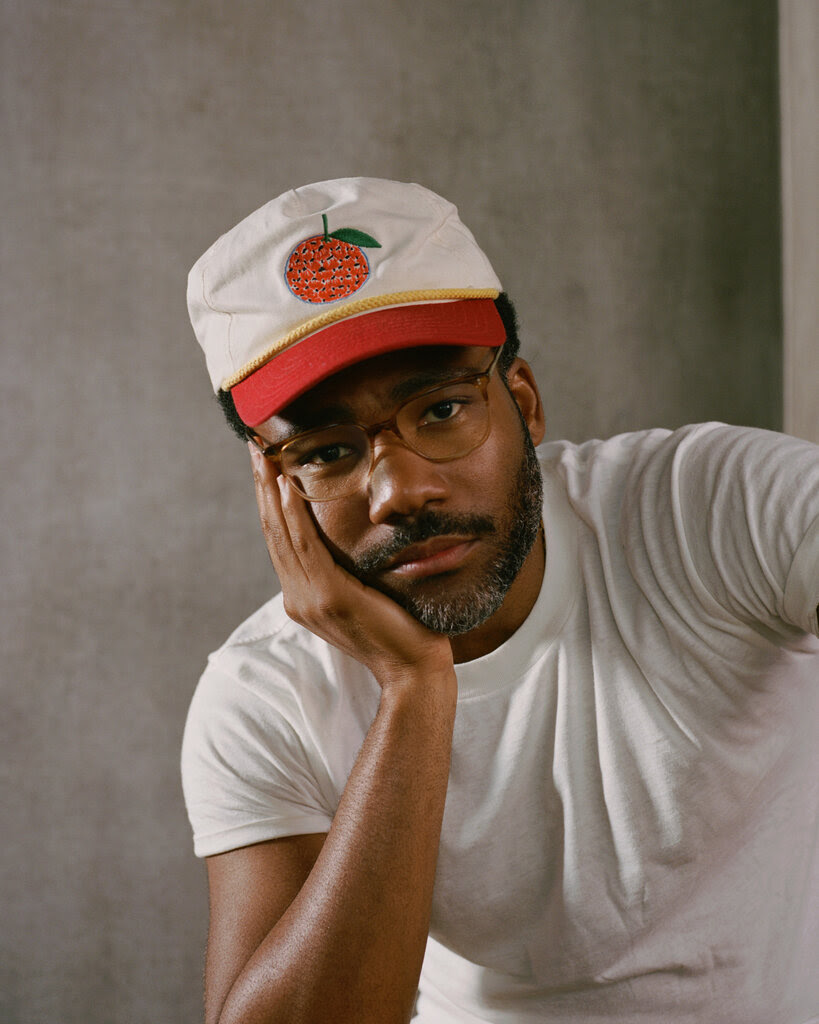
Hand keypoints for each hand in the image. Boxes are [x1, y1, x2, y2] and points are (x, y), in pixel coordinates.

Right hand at [249, 446, 454, 687]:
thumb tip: (357, 537)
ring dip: (272, 492)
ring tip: (266, 458)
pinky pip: (305, 546)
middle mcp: (298, 598)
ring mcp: (310, 599)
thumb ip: (351, 570)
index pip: (280, 541)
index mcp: (304, 597)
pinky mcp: (328, 597)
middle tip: (255, 450)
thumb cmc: (402, 630)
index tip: (266, 467)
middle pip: (273, 532)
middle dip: (263, 489)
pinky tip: (287, 486)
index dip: (269, 503)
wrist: (414, 671)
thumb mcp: (367, 593)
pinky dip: (293, 514)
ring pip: (282, 535)